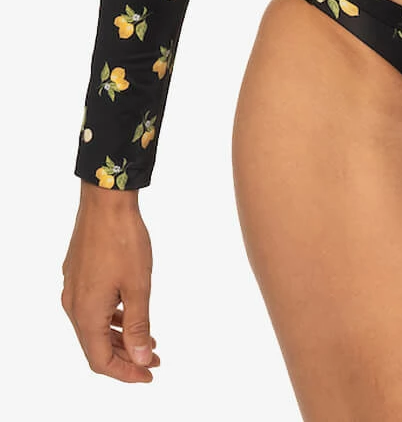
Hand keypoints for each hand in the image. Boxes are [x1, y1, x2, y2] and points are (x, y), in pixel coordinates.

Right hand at [62, 186, 159, 381]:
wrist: (106, 200)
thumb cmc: (124, 240)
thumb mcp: (138, 287)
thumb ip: (139, 326)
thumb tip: (141, 359)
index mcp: (86, 314)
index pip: (101, 360)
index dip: (126, 372)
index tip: (150, 373)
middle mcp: (74, 305)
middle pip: (96, 346)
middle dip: (126, 356)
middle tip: (155, 359)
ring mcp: (73, 288)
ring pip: (94, 327)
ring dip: (120, 337)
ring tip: (148, 339)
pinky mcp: (77, 274)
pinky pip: (92, 308)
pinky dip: (111, 318)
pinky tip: (129, 314)